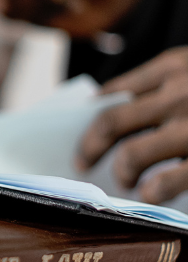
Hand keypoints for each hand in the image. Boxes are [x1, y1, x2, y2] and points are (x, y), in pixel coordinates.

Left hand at [78, 48, 187, 202]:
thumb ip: (161, 81)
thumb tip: (105, 102)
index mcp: (173, 67)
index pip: (113, 94)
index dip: (91, 118)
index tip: (83, 135)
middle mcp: (178, 93)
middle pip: (111, 122)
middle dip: (90, 148)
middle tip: (83, 164)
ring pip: (132, 154)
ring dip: (122, 172)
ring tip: (126, 181)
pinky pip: (167, 181)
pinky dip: (153, 191)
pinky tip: (151, 195)